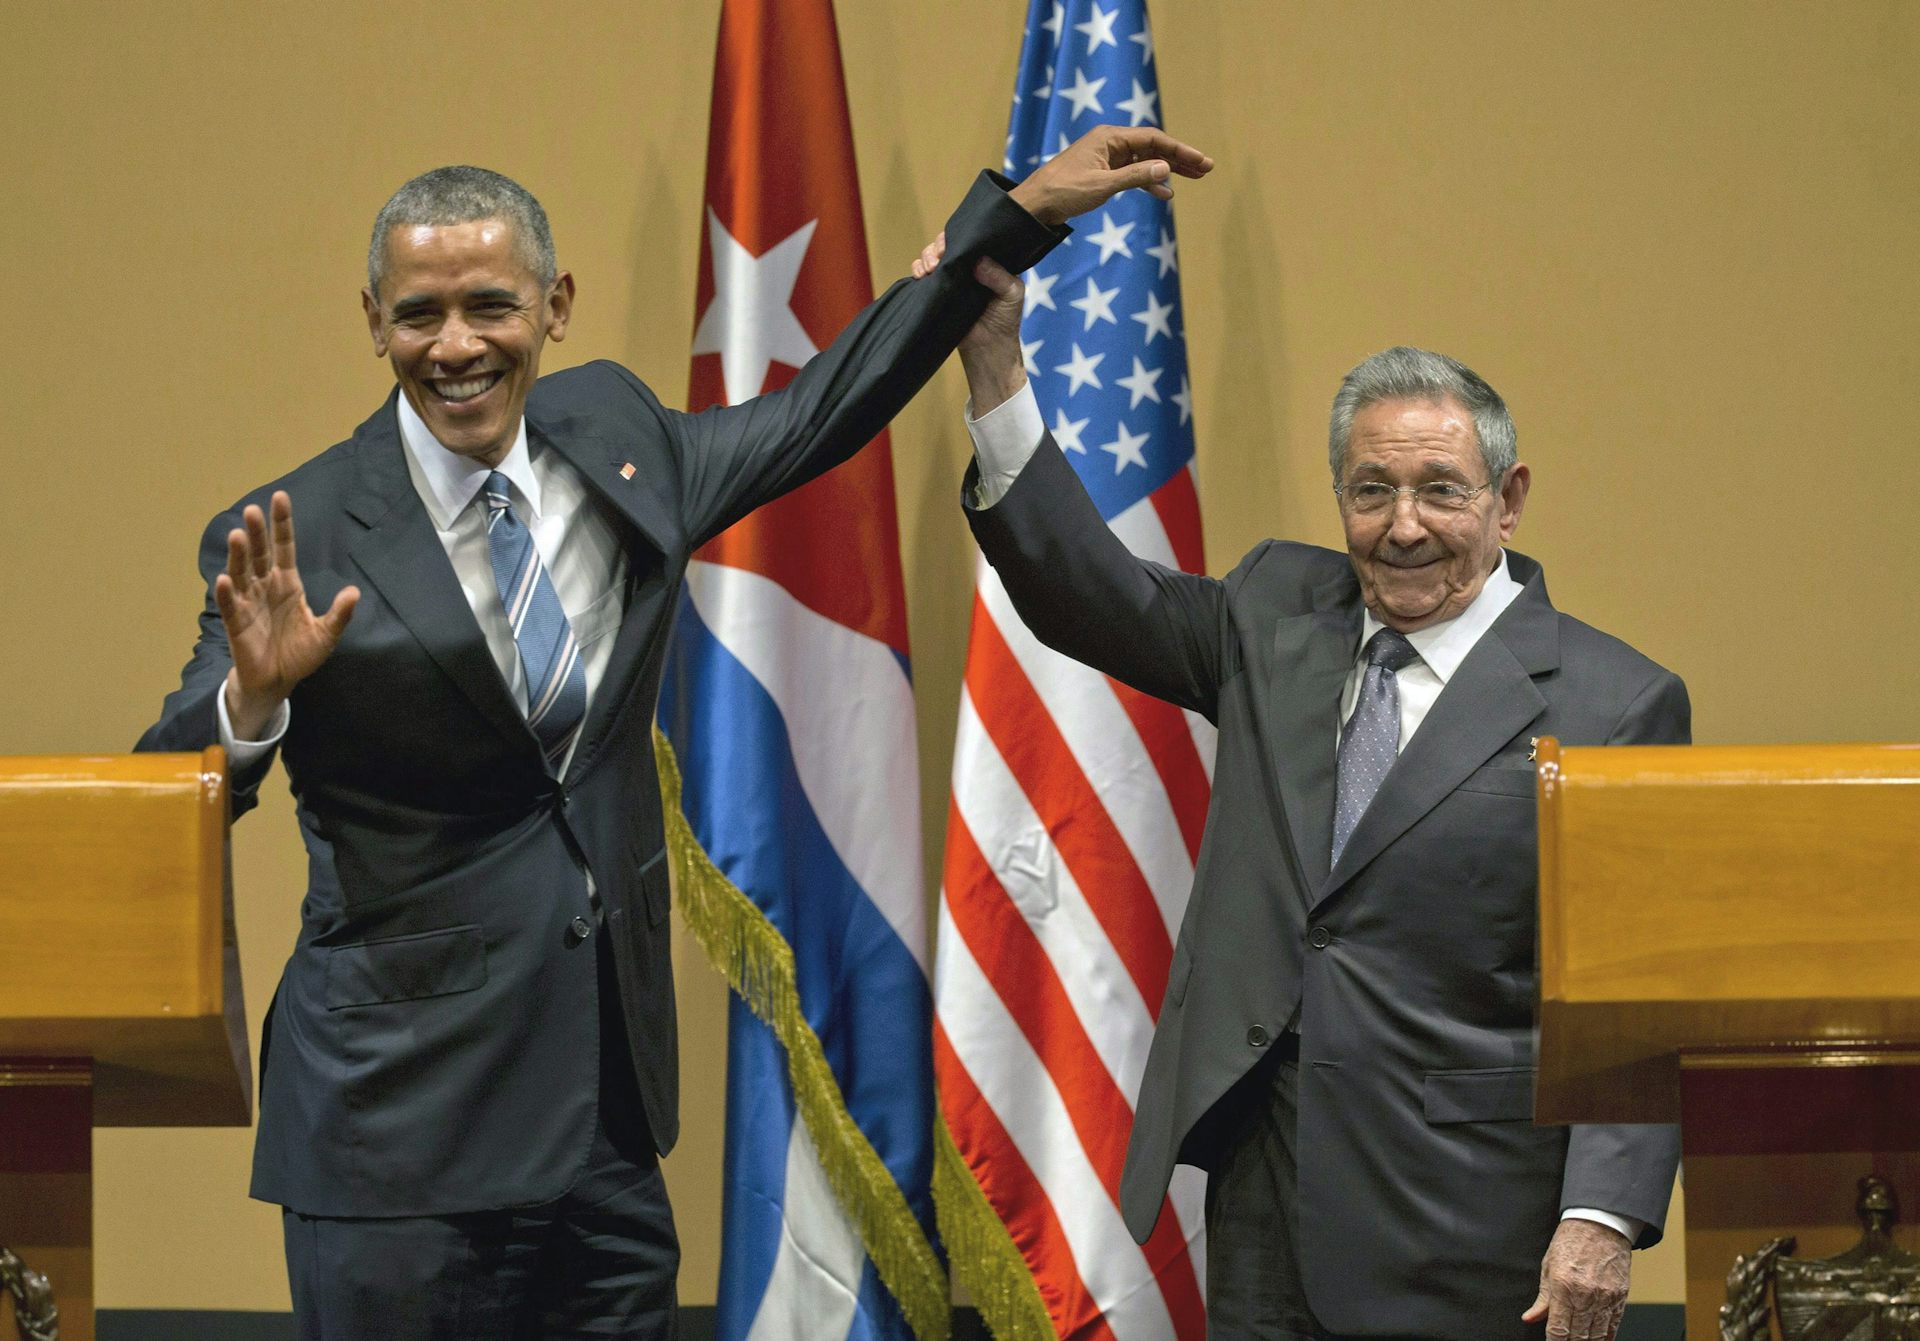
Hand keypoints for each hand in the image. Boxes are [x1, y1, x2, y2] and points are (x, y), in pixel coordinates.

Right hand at [214, 490, 358, 737]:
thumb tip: (354, 592)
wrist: (277, 681)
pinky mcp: (236, 623)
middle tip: (252, 510)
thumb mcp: (326, 634)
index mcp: (287, 583)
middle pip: (260, 554)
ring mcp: (249, 603)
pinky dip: (228, 593)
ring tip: (238, 535)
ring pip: (242, 573)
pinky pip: (232, 605)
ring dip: (239, 555)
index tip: (280, 498)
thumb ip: (339, 614)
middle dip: (257, 533)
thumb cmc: (300, 654)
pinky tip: (226, 579)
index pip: (284, 548)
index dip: (282, 524)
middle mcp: (265, 587)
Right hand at [913, 232, 1027, 415]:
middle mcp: (966, 265)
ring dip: (927, 257)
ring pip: (932, 257)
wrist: (989, 346)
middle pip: (947, 244)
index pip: (971, 239)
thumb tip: (978, 262)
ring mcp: (950, 278)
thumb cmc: (1006, 318)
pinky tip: (921, 275)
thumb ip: (999, 276)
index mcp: (986, 260)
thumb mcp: (1012, 293)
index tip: (955, 241)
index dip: (961, 235)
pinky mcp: (937, 292)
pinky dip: (917, 270)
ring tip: (930, 267)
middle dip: (939, 245)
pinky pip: (923, 276)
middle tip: (939, 256)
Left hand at [1007, 125, 1212, 225]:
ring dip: (1167, 170)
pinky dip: (1148, 182)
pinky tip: (1163, 194)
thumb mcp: (1103, 185)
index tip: (1201, 162)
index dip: (1180, 150)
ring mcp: (1106, 157)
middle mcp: (1110, 143)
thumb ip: (1136, 176)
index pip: (1153, 139)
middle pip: (1153, 147)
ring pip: (1145, 160)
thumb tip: (1166, 168)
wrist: (1036, 205)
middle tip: (1206, 169)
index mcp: (1110, 137)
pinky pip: (1132, 173)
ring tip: (1193, 179)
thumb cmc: (1065, 191)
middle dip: (1179, 158)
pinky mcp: (1102, 172)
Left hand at [1522, 1218, 1631, 1340]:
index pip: (1558, 1329)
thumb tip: (1530, 1318)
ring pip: (1596, 1335)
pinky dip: (1605, 1336)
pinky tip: (1598, 1340)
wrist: (1600, 1224)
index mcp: (1563, 1287)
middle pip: (1578, 1336)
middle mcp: (1585, 1295)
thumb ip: (1542, 1298)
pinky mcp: (1620, 1297)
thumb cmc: (1571, 1241)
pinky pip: (1613, 1325)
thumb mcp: (1548, 1266)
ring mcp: (1605, 1298)